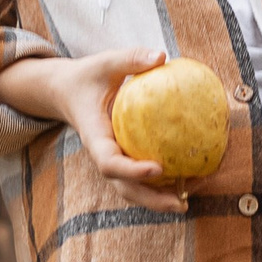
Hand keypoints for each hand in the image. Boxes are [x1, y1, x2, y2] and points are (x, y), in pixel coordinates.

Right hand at [0, 49, 195, 203]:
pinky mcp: (125, 158)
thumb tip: (162, 56)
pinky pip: (144, 177)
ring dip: (162, 198)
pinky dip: (166, 182)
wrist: (68, 92)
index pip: (110, 162)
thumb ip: (130, 59)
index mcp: (95, 137)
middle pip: (125, 188)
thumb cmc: (88, 77)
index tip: (158, 168)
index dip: (132, 170)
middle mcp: (105, 155)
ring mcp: (115, 160)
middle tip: (181, 204)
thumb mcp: (104, 63)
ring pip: (135, 189)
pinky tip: (193, 177)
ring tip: (193, 195)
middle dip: (152, 200)